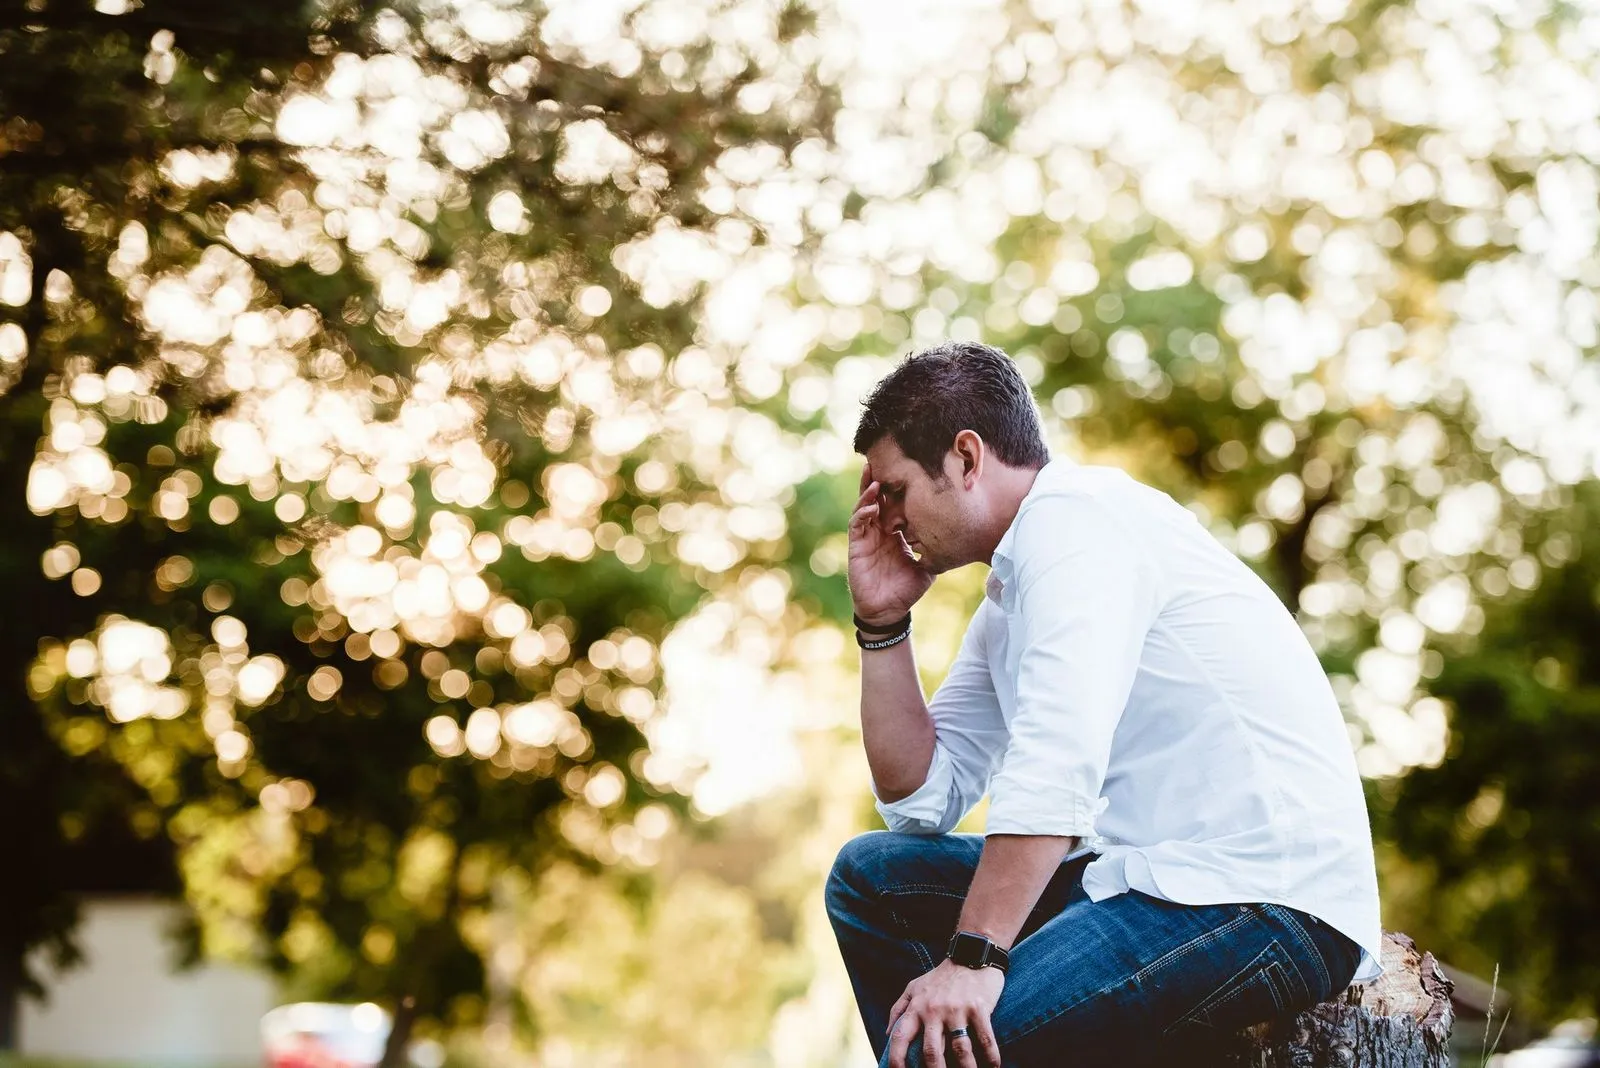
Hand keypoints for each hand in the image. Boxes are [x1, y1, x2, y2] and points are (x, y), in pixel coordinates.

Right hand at [848, 462, 933, 626]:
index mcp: (895, 531)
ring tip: (874, 478)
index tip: (907, 469)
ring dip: (867, 492)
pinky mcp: (856, 546)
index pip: (895, 504)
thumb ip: (936, 550)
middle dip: (878, 480)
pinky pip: (857, 525)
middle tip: (882, 459)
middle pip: (876, 498)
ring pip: (864, 506)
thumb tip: (958, 538)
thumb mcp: (928, 566)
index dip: (898, 488)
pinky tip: (871, 506)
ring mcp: (866, 537)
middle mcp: (879, 530)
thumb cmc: (906, 589)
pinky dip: (863, 513)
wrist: (888, 611)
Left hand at [885, 959, 1003, 1067]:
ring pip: (961, 1049)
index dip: (896, 1059)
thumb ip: (898, 1009)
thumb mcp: (913, 987)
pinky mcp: (979, 1008)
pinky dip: (991, 1056)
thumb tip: (887, 1034)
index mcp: (917, 1007)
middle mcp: (934, 1010)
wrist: (970, 954)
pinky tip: (994, 1066)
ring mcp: (958, 1009)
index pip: (900, 1037)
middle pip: (932, 1051)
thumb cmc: (940, 976)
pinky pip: (985, 1038)